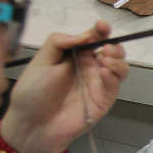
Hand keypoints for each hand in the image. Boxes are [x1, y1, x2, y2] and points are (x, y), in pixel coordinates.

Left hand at [0, 21, 128, 152]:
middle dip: (114, 44)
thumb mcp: (41, 61)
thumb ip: (59, 42)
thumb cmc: (33, 93)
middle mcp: (89, 67)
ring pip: (120, 65)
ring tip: (105, 58)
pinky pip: (116, 83)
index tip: (102, 26)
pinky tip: (103, 71)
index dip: (100, 30)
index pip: (93, 38)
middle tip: (106, 47)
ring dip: (117, 58)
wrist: (32, 125)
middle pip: (112, 50)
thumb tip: (83, 34)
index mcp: (74, 56)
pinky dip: (113, 74)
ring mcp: (98, 83)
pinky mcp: (104, 98)